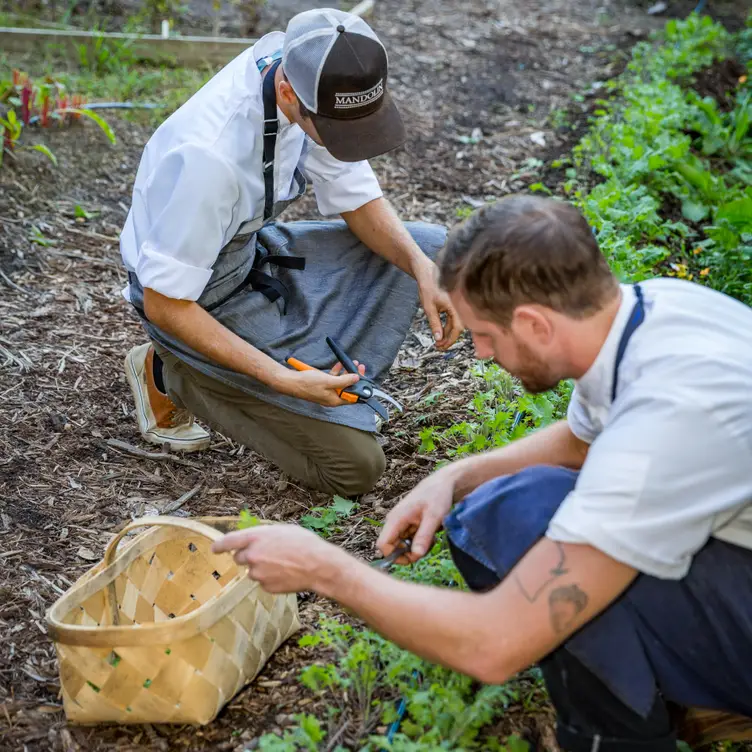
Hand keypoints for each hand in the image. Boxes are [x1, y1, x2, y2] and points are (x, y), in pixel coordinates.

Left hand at [211, 523, 342, 593]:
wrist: (318, 565)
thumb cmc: (304, 543)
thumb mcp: (283, 530)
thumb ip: (264, 534)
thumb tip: (255, 539)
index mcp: (255, 538)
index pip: (228, 541)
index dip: (219, 546)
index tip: (215, 549)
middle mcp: (253, 556)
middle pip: (238, 558)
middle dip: (247, 556)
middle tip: (265, 554)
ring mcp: (258, 573)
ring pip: (252, 571)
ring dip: (262, 567)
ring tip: (283, 563)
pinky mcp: (266, 587)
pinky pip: (263, 582)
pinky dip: (271, 578)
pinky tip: (286, 573)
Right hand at [282, 359, 366, 406]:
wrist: (290, 381)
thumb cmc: (307, 383)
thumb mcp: (328, 381)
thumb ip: (344, 380)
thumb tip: (356, 379)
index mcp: (334, 401)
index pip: (352, 398)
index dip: (360, 389)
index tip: (365, 380)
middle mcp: (332, 397)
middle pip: (348, 389)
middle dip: (355, 378)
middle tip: (360, 368)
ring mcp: (326, 391)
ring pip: (341, 382)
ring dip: (347, 373)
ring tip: (353, 363)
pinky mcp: (322, 384)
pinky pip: (333, 379)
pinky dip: (337, 372)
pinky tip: (340, 364)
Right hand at [376, 468, 456, 562]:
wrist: (442, 484)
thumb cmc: (437, 496)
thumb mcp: (434, 517)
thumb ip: (424, 536)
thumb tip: (415, 555)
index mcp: (396, 519)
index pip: (383, 544)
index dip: (395, 555)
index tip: (414, 556)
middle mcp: (394, 522)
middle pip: (392, 547)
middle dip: (409, 553)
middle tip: (427, 548)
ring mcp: (400, 523)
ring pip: (402, 545)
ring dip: (416, 548)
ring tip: (432, 539)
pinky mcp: (407, 525)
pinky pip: (408, 540)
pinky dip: (419, 542)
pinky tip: (430, 535)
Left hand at [416, 264, 462, 349]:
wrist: (428, 272)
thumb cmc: (428, 287)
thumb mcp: (429, 308)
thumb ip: (434, 324)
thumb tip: (438, 339)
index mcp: (455, 305)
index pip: (458, 327)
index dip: (450, 339)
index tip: (442, 346)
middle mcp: (460, 305)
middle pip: (459, 327)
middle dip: (449, 338)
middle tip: (439, 347)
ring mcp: (458, 305)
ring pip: (456, 323)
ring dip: (448, 333)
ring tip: (438, 341)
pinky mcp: (454, 305)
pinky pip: (454, 318)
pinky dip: (448, 326)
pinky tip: (440, 331)